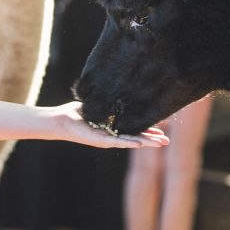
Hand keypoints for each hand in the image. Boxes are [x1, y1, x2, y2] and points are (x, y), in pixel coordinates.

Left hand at [44, 102, 169, 148]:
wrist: (61, 120)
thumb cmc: (77, 113)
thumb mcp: (98, 104)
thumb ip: (109, 100)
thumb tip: (121, 86)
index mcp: (114, 128)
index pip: (135, 129)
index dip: (149, 129)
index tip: (163, 127)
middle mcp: (112, 136)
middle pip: (137, 138)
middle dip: (152, 139)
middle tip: (168, 141)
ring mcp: (107, 140)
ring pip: (131, 141)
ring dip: (146, 142)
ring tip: (160, 143)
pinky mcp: (100, 141)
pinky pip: (117, 141)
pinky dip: (129, 142)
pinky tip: (140, 143)